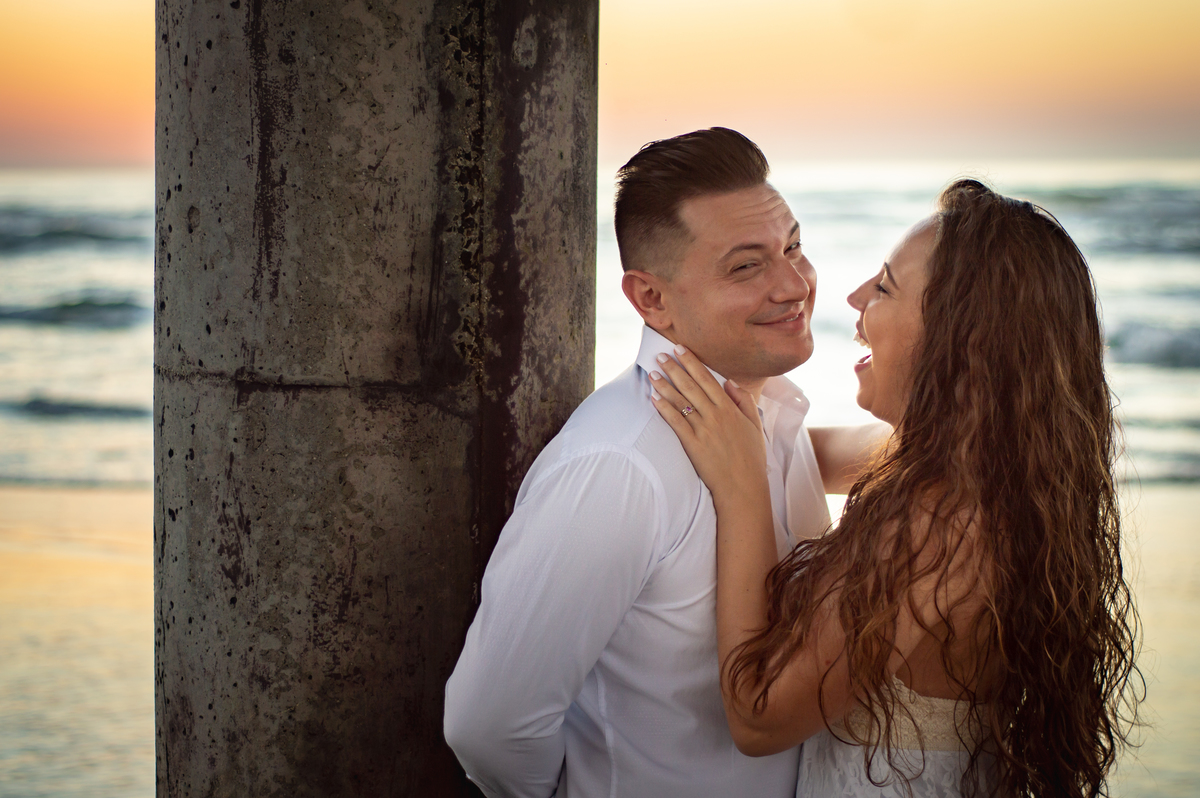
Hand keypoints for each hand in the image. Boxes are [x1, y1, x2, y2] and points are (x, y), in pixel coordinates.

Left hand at [649, 346, 769, 504]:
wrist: (743, 486)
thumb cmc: (750, 457)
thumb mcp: (755, 425)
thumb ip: (744, 401)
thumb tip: (729, 382)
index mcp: (730, 409)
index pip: (707, 379)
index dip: (692, 363)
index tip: (680, 349)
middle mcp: (716, 416)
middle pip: (691, 386)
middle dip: (674, 368)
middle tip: (660, 354)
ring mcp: (703, 430)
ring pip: (681, 402)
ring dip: (665, 385)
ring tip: (653, 373)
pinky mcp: (693, 445)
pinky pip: (676, 422)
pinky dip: (664, 409)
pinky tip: (654, 398)